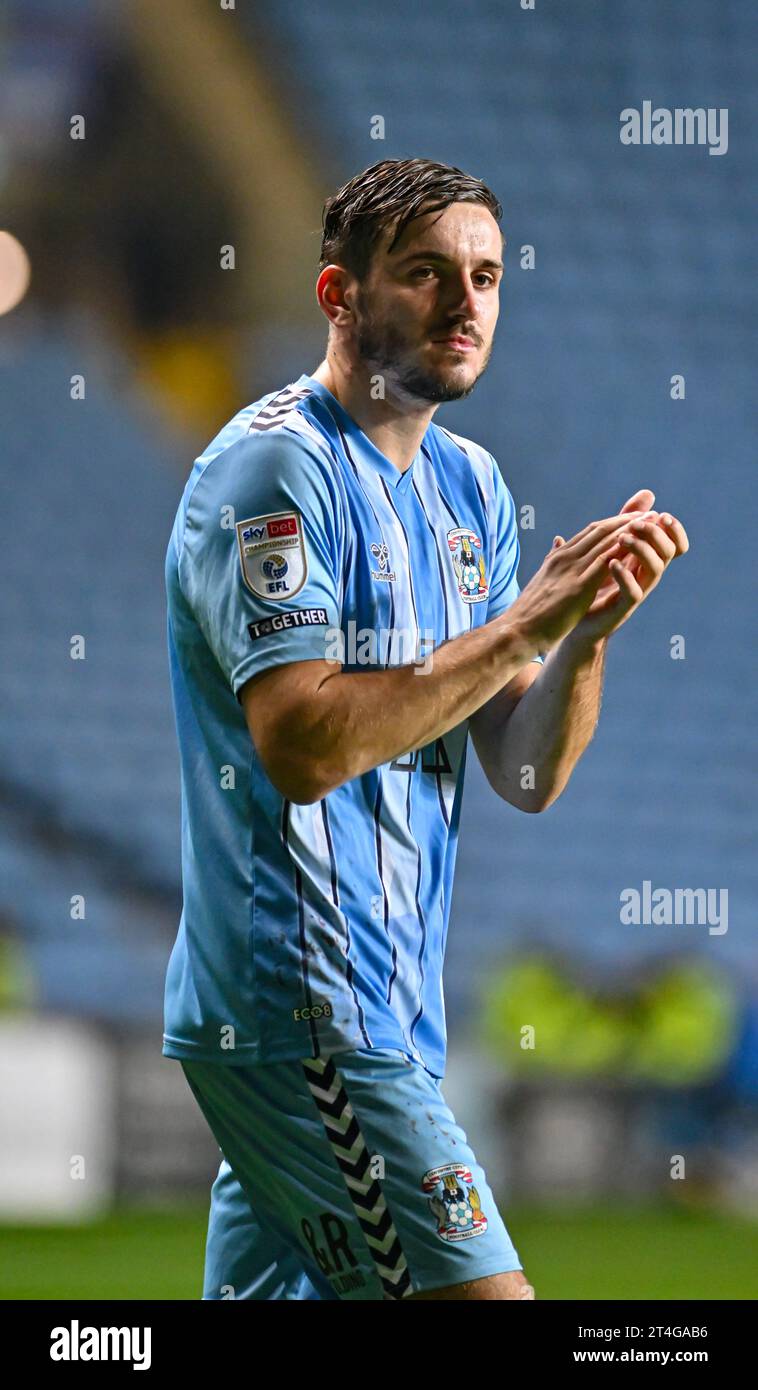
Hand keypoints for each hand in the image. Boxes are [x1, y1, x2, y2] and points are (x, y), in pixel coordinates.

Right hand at [510, 504, 659, 652]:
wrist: (517, 630)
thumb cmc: (530, 611)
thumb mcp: (542, 578)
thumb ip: (553, 559)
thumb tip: (558, 540)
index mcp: (558, 557)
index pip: (590, 532)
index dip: (613, 522)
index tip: (632, 516)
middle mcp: (564, 557)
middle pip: (600, 530)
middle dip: (626, 519)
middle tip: (649, 511)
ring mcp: (570, 570)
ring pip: (604, 541)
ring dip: (629, 530)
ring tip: (650, 523)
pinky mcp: (578, 587)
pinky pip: (603, 563)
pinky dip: (620, 551)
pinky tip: (637, 546)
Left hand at [554, 490, 688, 643]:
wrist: (574, 616)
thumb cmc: (595, 579)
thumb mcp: (610, 544)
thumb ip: (626, 520)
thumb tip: (648, 493)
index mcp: (645, 559)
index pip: (674, 542)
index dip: (674, 529)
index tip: (662, 514)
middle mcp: (646, 574)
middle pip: (668, 552)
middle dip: (657, 534)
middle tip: (638, 523)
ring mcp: (637, 591)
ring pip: (655, 570)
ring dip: (641, 550)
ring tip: (623, 538)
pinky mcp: (623, 607)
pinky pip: (634, 592)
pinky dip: (625, 576)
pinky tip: (612, 562)